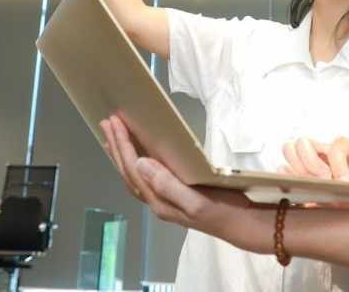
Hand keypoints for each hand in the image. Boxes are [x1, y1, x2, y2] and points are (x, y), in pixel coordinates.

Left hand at [99, 115, 258, 246]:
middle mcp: (156, 201)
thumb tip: (141, 163)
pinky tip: (136, 155)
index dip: (123, 145)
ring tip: (112, 136)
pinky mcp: (171, 195)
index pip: (134, 169)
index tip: (115, 123)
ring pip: (133, 175)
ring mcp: (163, 199)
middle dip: (116, 146)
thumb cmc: (222, 211)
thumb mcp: (196, 201)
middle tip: (107, 122)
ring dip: (121, 154)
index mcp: (159, 201)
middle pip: (128, 172)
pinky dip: (134, 163)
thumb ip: (168, 184)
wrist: (241, 225)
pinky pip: (144, 177)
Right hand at [279, 136, 348, 183]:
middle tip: (324, 180)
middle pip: (302, 142)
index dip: (338, 165)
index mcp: (342, 147)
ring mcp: (308, 163)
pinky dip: (288, 180)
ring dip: (299, 169)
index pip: (334, 148)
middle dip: (311, 162)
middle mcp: (322, 151)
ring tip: (313, 186)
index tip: (345, 182)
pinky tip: (304, 193)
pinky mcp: (298, 177)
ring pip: (289, 151)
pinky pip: (282, 171)